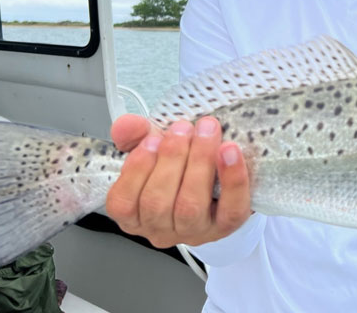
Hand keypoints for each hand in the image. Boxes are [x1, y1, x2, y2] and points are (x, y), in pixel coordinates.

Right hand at [105, 114, 251, 248]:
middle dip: (171, 159)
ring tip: (205, 132)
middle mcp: (161, 229)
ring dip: (198, 162)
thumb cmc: (181, 165)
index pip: (124, 204)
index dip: (136, 170)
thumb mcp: (154, 147)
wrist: (220, 178)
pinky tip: (230, 151)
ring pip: (190, 206)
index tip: (151, 139)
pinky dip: (232, 178)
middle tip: (183, 128)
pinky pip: (230, 208)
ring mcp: (195, 231)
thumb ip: (135, 135)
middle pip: (157, 204)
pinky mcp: (228, 225)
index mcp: (136, 214)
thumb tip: (125, 125)